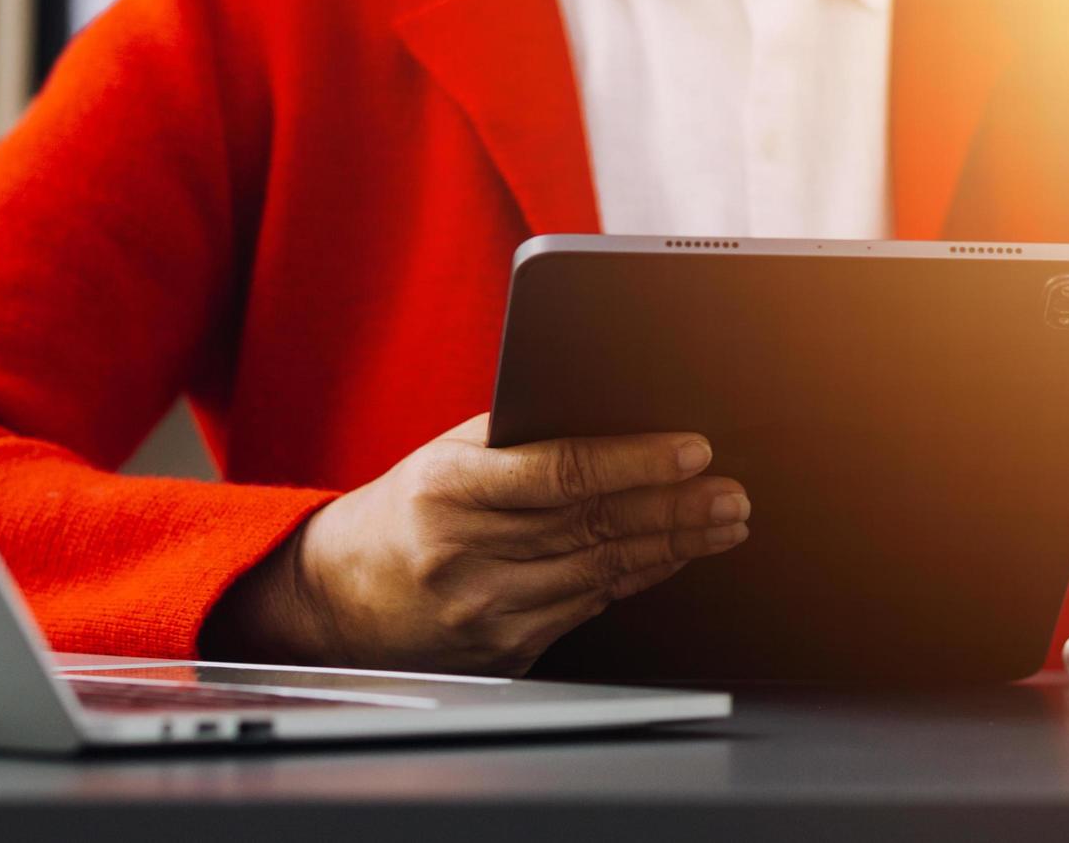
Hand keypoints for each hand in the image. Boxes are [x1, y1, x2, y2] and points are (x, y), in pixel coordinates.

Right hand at [204, 415, 751, 674]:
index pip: (559, 472)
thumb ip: (520, 439)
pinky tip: (675, 555)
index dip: (634, 462)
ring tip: (724, 521)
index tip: (692, 451)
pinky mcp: (504, 649)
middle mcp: (462, 554)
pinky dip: (639, 576)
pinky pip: (590, 607)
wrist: (336, 599)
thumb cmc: (405, 511)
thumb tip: (621, 420)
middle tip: (732, 492)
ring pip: (601, 571)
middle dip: (675, 507)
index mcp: (445, 490)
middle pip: (593, 525)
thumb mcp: (445, 458)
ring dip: (674, 544)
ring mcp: (483, 610)